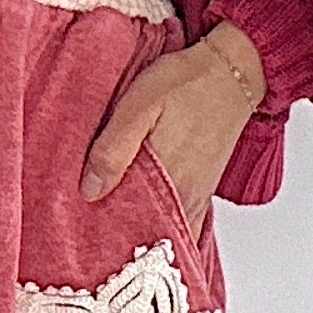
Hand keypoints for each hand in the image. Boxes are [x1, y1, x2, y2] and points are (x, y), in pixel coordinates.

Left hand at [80, 25, 266, 237]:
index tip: (80, 237)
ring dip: (137, 234)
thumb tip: (89, 190)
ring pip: (162, 232)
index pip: (129, 228)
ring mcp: (196, 197)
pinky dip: (161, 230)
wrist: (232, 72)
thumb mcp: (140, 105)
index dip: (103, 237)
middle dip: (117, 241)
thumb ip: (114, 149)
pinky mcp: (202, 190)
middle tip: (87, 238)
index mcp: (166, 181)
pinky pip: (182, 225)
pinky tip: (140, 226)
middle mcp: (185, 198)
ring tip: (106, 233)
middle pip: (146, 237)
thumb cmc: (185, 83)